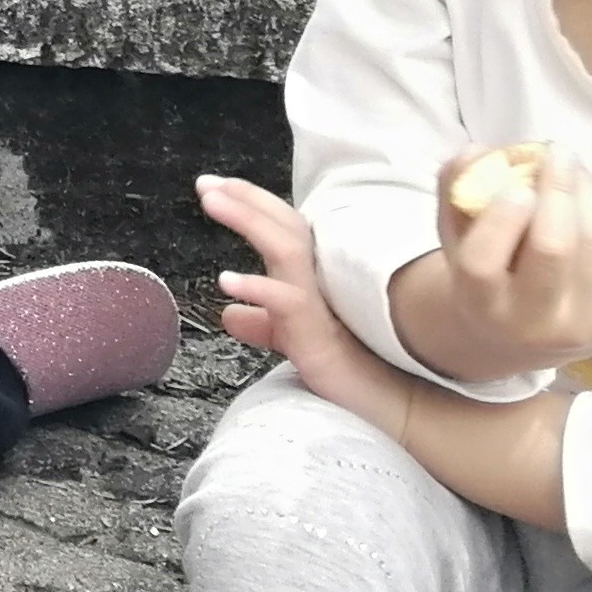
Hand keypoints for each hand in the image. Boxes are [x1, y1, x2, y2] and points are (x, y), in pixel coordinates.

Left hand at [198, 174, 412, 428]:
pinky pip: (289, 302)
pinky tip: (226, 281)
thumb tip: (229, 314)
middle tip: (205, 184)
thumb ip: (264, 323)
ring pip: (289, 249)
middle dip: (247, 199)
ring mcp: (324, 305)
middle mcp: (323, 282)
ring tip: (211, 203)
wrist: (386, 407)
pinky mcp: (321, 335)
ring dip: (249, 220)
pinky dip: (257, 287)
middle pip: (287, 226)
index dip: (252, 202)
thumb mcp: (292, 339)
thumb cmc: (344, 369)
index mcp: (314, 279)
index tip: (213, 185)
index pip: (285, 227)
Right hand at [414, 140, 591, 375]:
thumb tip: (478, 151)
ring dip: (585, 192)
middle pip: (553, 248)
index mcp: (483, 307)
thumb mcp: (458, 237)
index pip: (483, 264)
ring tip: (569, 168)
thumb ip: (456, 189)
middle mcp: (536, 325)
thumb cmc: (489, 274)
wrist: (529, 338)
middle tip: (555, 153)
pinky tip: (585, 200)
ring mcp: (587, 324)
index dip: (500, 221)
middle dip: (557, 190)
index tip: (515, 186)